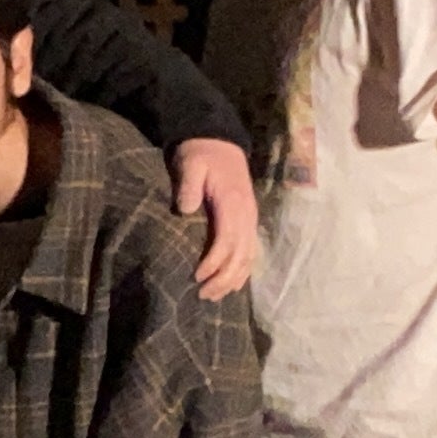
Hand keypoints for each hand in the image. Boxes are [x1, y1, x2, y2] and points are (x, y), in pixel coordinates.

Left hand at [171, 136, 258, 299]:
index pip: (228, 239)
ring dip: (233, 279)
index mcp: (232, 202)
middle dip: (224, 278)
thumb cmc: (200, 155)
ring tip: (214, 296)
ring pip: (249, 256)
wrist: (218, 142)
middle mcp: (246, 213)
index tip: (197, 276)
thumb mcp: (190, 163)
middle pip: (241, 254)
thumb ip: (188, 185)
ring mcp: (250, 218)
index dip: (214, 261)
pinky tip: (232, 285)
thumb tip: (185, 209)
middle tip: (202, 295)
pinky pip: (251, 251)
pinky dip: (243, 270)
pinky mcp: (247, 221)